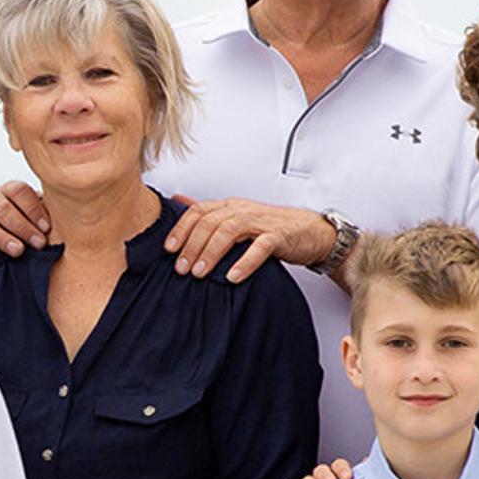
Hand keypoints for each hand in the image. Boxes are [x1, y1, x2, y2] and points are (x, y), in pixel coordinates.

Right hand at [0, 179, 51, 257]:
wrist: (9, 236)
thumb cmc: (30, 226)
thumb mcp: (41, 217)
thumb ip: (50, 213)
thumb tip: (70, 216)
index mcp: (11, 191)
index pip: (20, 192)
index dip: (34, 210)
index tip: (47, 228)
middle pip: (2, 207)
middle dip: (22, 227)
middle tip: (38, 243)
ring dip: (1, 236)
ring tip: (17, 251)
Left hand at [164, 198, 336, 283]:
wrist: (310, 232)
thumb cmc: (271, 227)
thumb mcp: (236, 216)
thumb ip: (208, 212)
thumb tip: (178, 201)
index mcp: (230, 206)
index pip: (198, 211)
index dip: (181, 229)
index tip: (168, 249)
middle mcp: (243, 210)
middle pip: (210, 222)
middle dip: (192, 246)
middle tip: (181, 268)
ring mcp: (261, 222)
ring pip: (230, 231)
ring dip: (212, 253)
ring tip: (200, 273)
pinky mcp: (278, 236)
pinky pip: (260, 247)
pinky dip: (244, 262)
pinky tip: (232, 277)